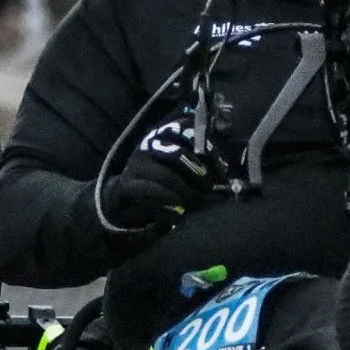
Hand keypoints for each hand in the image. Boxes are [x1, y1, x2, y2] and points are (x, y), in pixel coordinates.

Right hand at [101, 115, 213, 232]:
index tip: (221, 170)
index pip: (188, 132)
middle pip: (178, 155)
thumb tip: (223, 172)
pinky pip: (150, 193)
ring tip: (196, 204)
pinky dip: (168, 206)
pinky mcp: (127, 185)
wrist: (126, 197)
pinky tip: (180, 216)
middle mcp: (149, 145)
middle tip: (209, 190)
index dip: (208, 150)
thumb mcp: (181, 168)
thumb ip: (200, 164)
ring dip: (185, 191)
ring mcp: (137, 164)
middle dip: (198, 174)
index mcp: (165, 135)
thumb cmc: (161, 180)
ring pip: (165, 175)